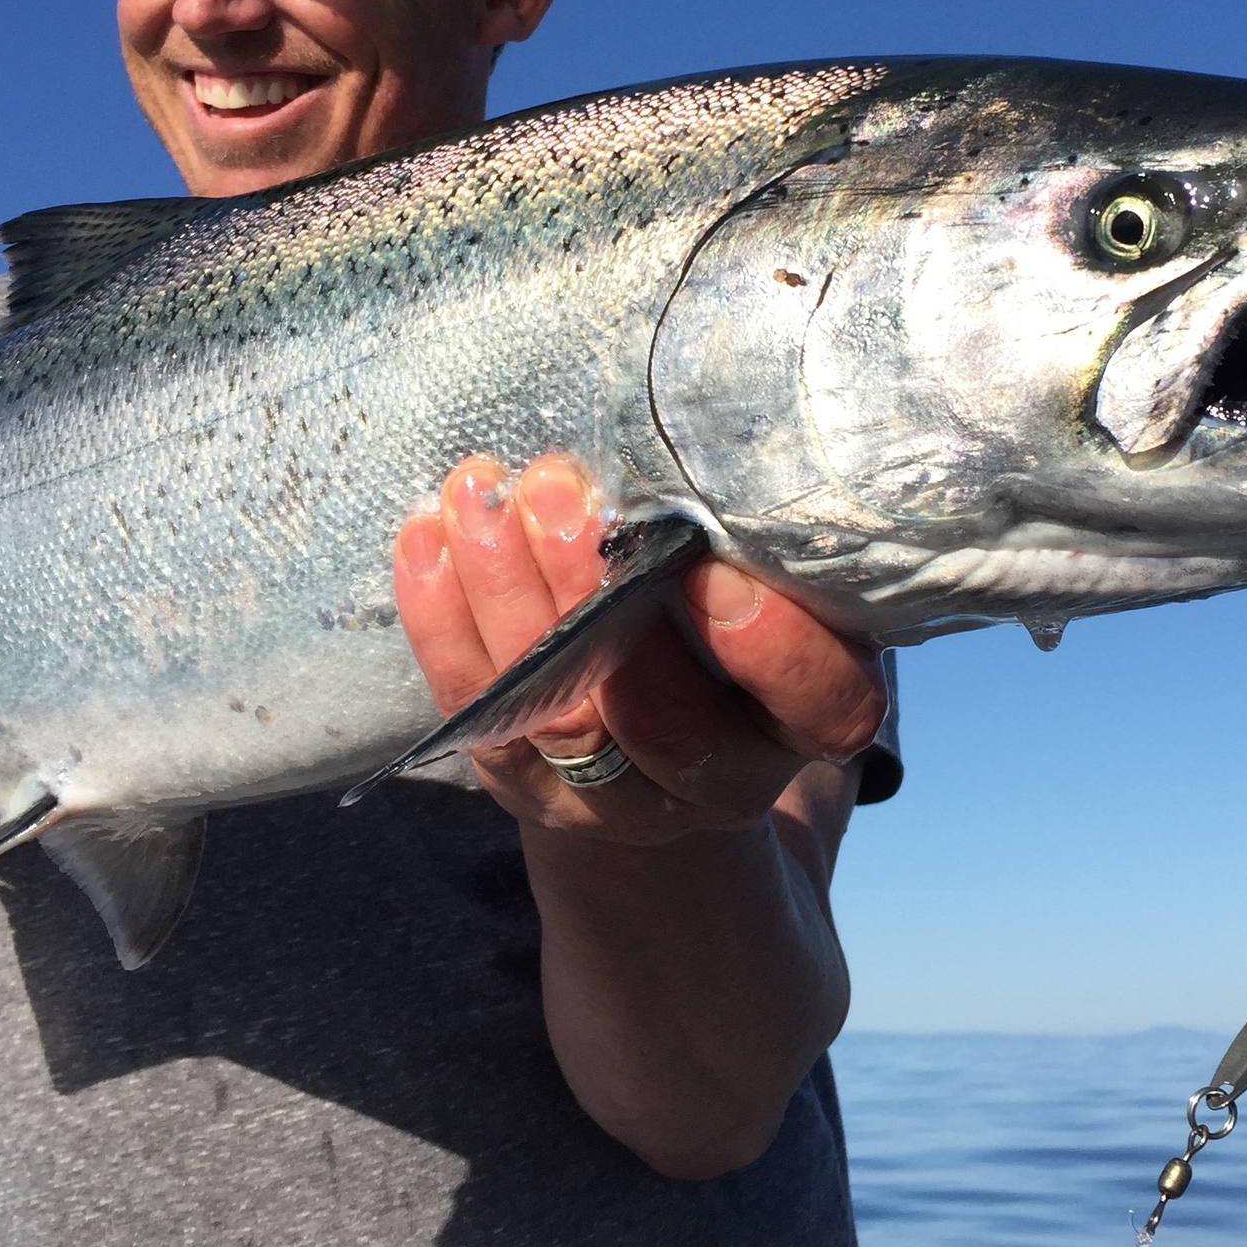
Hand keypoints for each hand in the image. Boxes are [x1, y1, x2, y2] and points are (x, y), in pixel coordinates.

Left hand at [392, 454, 885, 843]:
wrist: (666, 718)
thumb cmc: (729, 607)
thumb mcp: (773, 577)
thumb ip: (752, 540)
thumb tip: (696, 448)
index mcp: (804, 720)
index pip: (820, 704)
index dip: (771, 648)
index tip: (708, 564)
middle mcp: (720, 780)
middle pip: (660, 720)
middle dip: (594, 598)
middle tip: (557, 488)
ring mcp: (616, 798)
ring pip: (558, 715)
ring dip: (507, 594)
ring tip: (480, 496)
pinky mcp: (528, 785)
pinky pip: (479, 712)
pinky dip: (444, 622)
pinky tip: (426, 538)